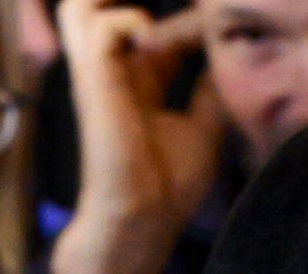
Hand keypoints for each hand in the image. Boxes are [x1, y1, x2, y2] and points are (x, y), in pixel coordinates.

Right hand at [58, 0, 225, 228]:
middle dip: (125, 1)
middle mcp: (115, 71)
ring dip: (116, 3)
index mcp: (139, 81)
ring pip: (81, 7)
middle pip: (99, 9)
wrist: (143, 219)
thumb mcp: (203, 129)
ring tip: (154, 21)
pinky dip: (127, 20)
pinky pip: (97, 25)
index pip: (152, 27)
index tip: (218, 22)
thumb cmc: (168, 187)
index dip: (188, 19)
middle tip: (183, 10)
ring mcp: (100, 72)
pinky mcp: (94, 80)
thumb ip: (210, 93)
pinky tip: (152, 38)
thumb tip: (226, 60)